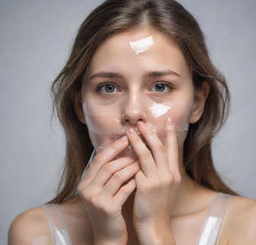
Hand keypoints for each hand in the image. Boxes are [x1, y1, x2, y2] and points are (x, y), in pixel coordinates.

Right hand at [77, 136, 139, 244]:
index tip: (126, 138)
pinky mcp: (108, 209)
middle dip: (124, 156)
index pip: (99, 159)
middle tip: (137, 149)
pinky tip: (140, 179)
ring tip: (141, 163)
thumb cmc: (107, 209)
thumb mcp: (100, 190)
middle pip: (108, 166)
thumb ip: (104, 173)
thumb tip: (116, 150)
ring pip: (117, 176)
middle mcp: (87, 190)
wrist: (107, 236)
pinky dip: (133, 182)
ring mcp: (97, 200)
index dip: (113, 147)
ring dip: (131, 168)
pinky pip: (124, 190)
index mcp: (85, 183)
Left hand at [126, 118, 179, 243]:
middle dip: (150, 133)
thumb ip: (163, 170)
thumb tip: (154, 155)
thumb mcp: (167, 186)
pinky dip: (131, 157)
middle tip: (142, 122)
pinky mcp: (146, 186)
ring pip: (147, 154)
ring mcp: (158, 180)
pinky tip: (124, 150)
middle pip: (159, 148)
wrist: (156, 225)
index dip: (170, 134)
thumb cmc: (159, 206)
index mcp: (174, 174)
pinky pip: (137, 167)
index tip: (169, 121)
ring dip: (138, 140)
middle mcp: (168, 175)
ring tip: (131, 130)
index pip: (173, 149)